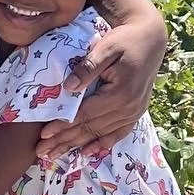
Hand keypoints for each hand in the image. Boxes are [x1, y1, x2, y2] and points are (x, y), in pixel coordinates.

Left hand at [37, 15, 166, 157]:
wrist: (151, 39)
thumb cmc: (126, 40)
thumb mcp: (106, 47)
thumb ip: (88, 67)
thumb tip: (68, 87)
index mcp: (120, 94)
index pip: (85, 115)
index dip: (63, 126)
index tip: (43, 135)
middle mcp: (129, 108)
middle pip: (91, 129)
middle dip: (64, 141)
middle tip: (42, 152)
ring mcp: (134, 112)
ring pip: (101, 134)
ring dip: (77, 145)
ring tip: (56, 155)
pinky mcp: (136, 112)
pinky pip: (118, 134)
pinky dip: (102, 144)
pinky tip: (87, 153)